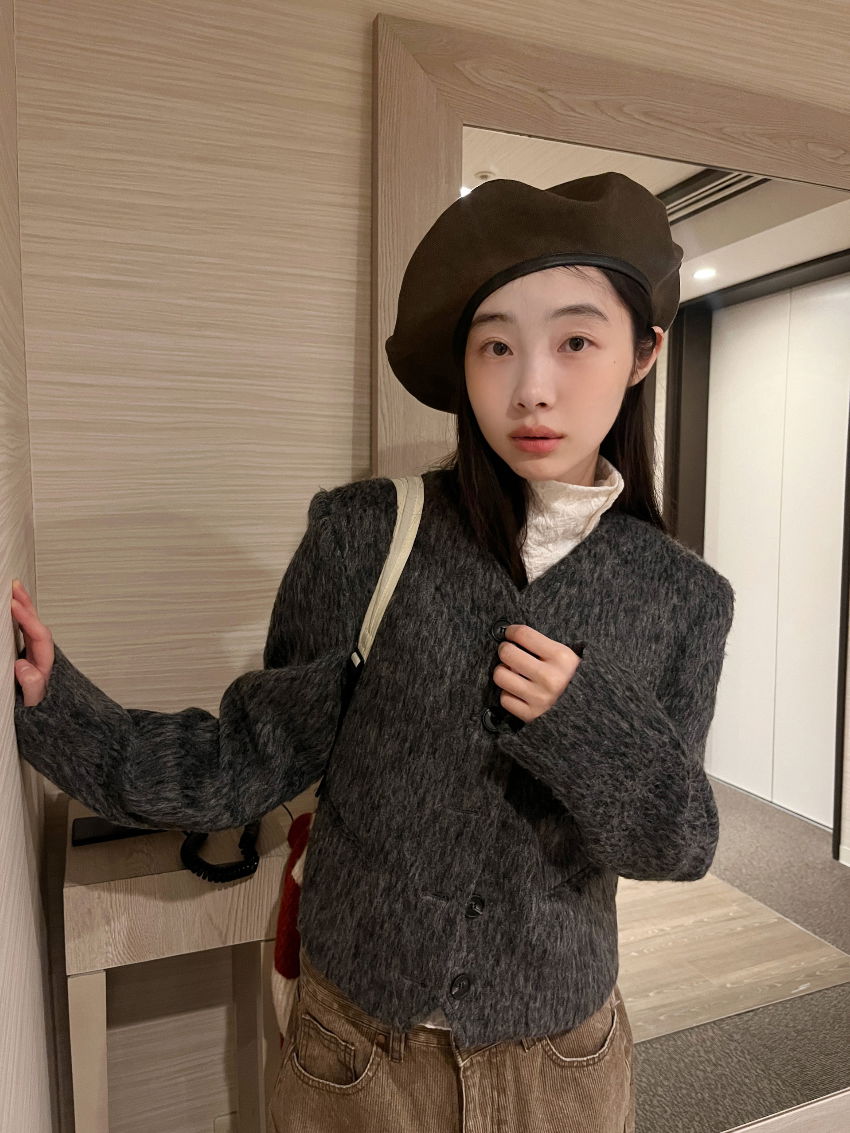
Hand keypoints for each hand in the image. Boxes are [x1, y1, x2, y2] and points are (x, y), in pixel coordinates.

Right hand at [10, 579, 54, 706]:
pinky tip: (11, 610)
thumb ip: (32, 686)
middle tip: (15, 586)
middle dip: (27, 604)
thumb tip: (23, 666)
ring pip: (30, 627)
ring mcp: (35, 656)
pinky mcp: (27, 657)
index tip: (14, 605)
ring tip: (14, 590)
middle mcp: (42, 657)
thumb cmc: (40, 712)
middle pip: (37, 625)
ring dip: (23, 608)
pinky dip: (18, 620)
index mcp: (46, 665)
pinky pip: (24, 633)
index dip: (27, 619)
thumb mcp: (34, 703)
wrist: (47, 721)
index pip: (39, 635)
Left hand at [492, 623, 580, 723]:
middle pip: (506, 653)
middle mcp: (550, 678)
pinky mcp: (531, 715)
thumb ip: (541, 644)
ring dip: (504, 672)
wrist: (586, 708)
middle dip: (506, 651)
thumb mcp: (566, 655)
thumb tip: (510, 634)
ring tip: (513, 673)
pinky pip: (504, 699)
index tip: (511, 634)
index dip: (512, 631)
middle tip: (511, 653)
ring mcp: (540, 698)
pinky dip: (509, 694)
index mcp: (561, 657)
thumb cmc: (570, 676)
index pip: (522, 634)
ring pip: (500, 676)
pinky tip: (519, 692)